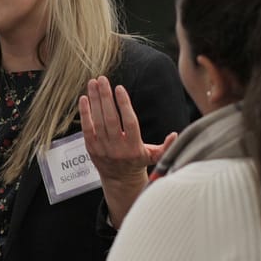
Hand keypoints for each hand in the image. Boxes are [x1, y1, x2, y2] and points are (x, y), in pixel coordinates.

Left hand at [79, 76, 176, 227]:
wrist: (120, 181)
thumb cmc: (138, 162)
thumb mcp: (155, 156)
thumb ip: (166, 146)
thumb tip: (176, 135)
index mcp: (134, 148)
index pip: (129, 123)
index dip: (124, 104)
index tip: (119, 88)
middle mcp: (117, 148)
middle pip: (110, 119)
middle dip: (106, 97)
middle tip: (102, 79)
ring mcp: (103, 148)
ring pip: (97, 121)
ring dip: (94, 100)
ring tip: (93, 83)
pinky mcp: (92, 148)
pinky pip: (87, 129)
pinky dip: (85, 113)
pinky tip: (84, 98)